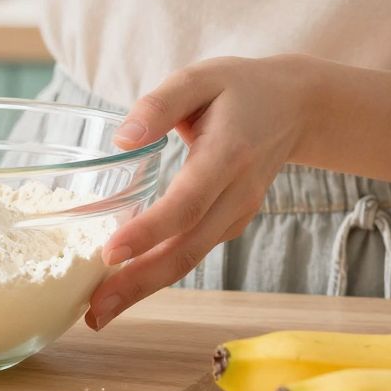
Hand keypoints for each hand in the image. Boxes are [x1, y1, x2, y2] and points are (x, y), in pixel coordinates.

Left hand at [88, 56, 316, 329]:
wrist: (296, 108)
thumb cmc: (239, 89)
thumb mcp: (200, 77)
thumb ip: (160, 103)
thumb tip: (122, 139)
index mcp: (228, 154)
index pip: (187, 202)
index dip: (150, 231)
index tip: (110, 254)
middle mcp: (236, 194)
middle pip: (187, 248)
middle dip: (139, 282)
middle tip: (94, 312)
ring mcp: (236, 214)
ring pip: (189, 258)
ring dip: (144, 287)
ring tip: (99, 312)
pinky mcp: (229, 224)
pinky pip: (192, 252)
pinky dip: (158, 272)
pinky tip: (123, 285)